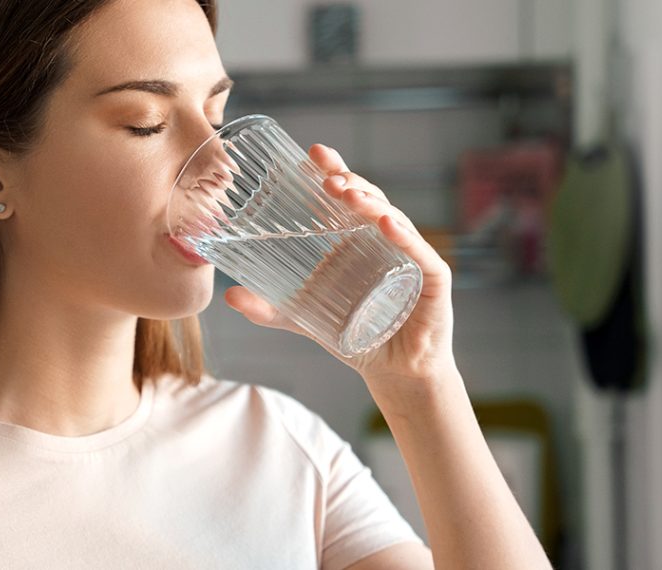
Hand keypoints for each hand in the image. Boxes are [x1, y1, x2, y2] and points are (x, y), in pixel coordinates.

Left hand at [223, 144, 457, 401]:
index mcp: (357, 239)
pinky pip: (420, 254)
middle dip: (350, 182)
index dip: (334, 172)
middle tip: (326, 176)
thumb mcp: (302, 318)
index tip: (312, 154)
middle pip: (370, 200)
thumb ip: (267, 309)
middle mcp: (386, 240)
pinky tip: (387, 224)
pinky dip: (405, 237)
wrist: (394, 370)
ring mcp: (411, 256)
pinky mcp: (433, 280)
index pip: (347, 196)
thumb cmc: (354, 335)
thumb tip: (229, 295)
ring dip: (372, 204)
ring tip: (349, 194)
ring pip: (394, 219)